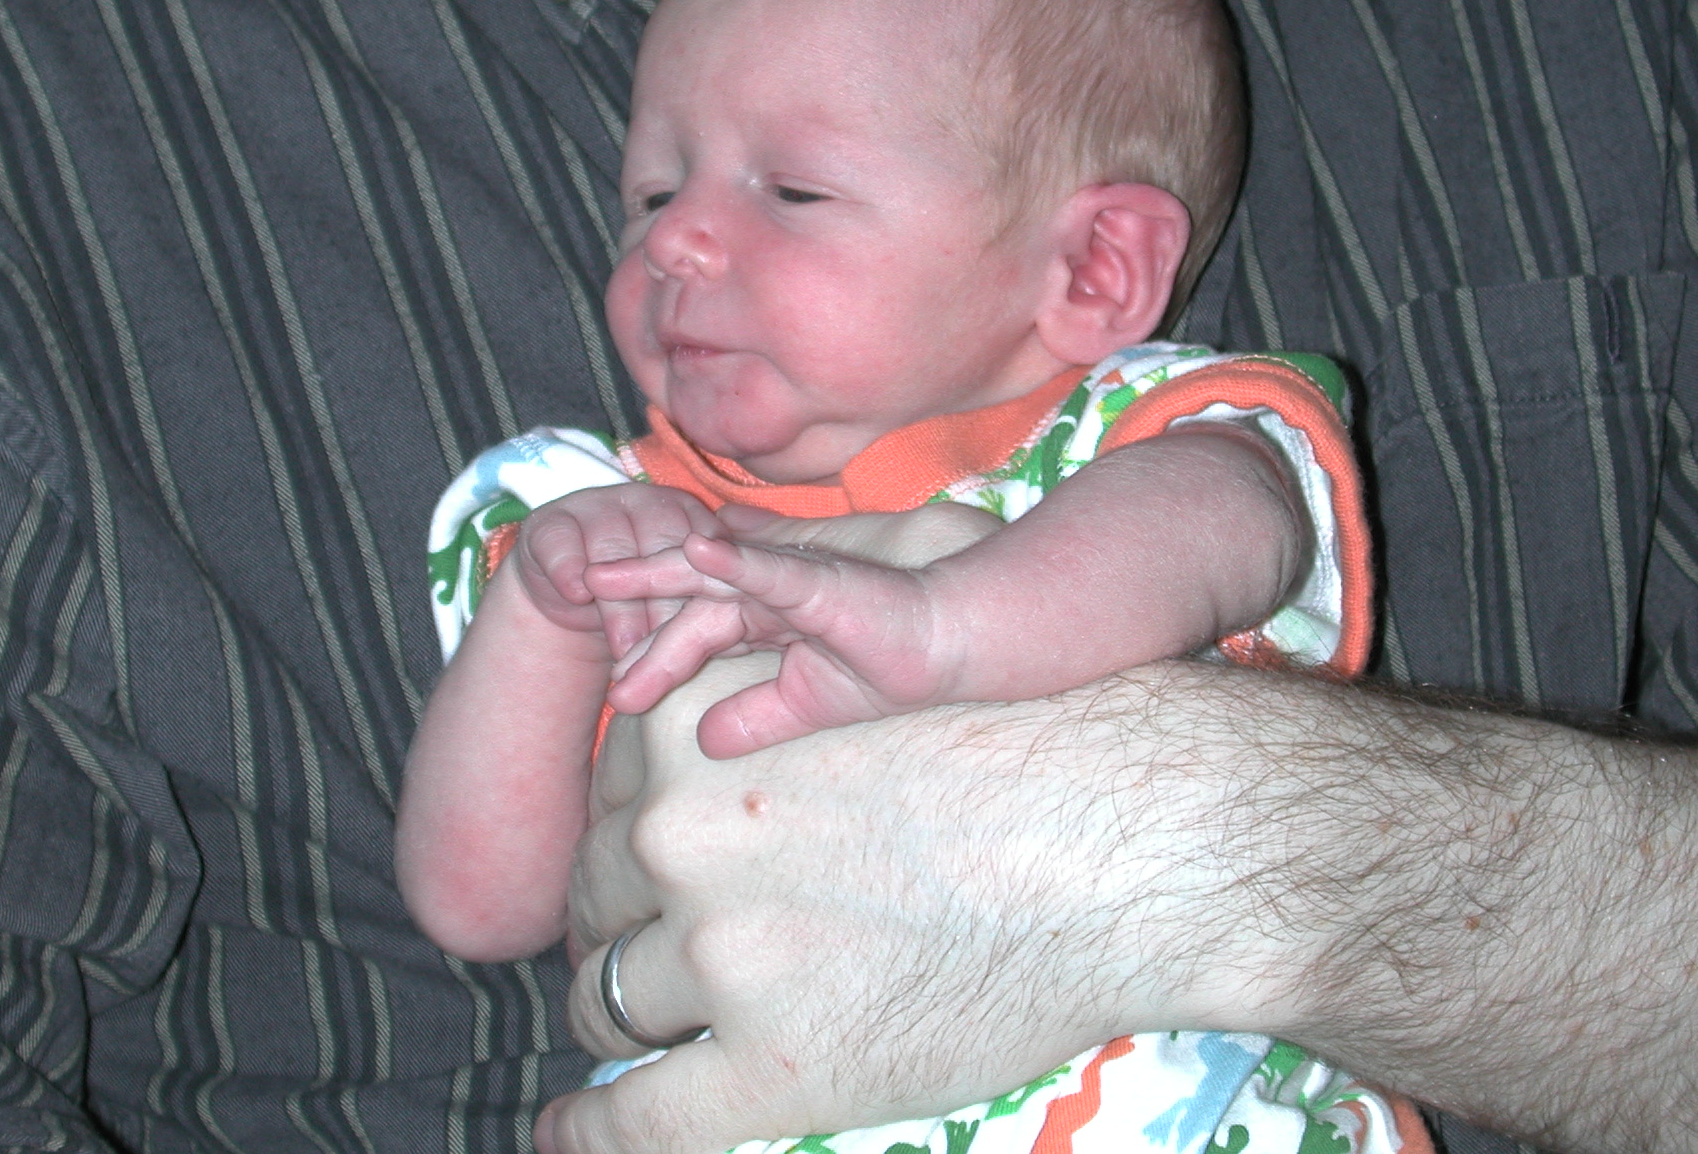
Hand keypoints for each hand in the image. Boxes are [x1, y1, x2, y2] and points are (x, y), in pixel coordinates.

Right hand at [514, 484, 723, 657]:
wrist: (573, 602)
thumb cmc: (641, 606)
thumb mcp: (674, 607)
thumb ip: (698, 609)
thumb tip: (722, 641)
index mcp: (688, 514)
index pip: (706, 544)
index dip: (706, 587)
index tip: (710, 629)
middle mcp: (645, 502)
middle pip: (660, 542)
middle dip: (665, 602)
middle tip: (673, 651)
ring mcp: (595, 506)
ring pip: (612, 546)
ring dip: (619, 600)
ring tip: (625, 647)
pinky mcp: (550, 521)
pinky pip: (561, 540)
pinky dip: (568, 567)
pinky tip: (577, 594)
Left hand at [538, 656, 1271, 1153]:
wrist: (1131, 838)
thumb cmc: (1025, 735)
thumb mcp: (868, 646)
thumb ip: (756, 660)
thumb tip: (683, 598)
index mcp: (700, 733)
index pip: (610, 792)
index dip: (631, 830)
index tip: (645, 862)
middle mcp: (688, 836)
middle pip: (598, 892)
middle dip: (619, 918)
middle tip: (654, 944)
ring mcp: (725, 955)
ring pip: (606, 1000)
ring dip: (615, 1012)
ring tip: (630, 1032)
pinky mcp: (775, 1069)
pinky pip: (635, 1123)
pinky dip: (587, 1134)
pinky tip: (567, 1136)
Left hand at [595, 503, 1003, 753]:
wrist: (948, 648)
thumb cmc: (885, 666)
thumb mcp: (802, 704)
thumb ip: (752, 716)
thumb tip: (701, 740)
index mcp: (762, 614)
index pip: (693, 626)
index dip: (652, 652)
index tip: (612, 691)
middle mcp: (768, 586)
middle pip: (686, 589)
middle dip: (631, 596)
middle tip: (574, 599)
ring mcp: (793, 576)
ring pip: (711, 572)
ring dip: (656, 570)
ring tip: (603, 573)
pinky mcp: (821, 578)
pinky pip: (769, 566)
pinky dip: (733, 556)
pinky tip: (695, 547)